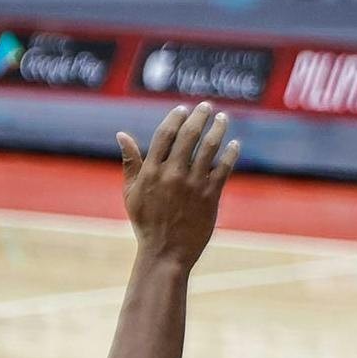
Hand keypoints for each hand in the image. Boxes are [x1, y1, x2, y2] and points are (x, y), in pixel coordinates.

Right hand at [117, 103, 238, 266]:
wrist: (166, 252)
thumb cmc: (147, 222)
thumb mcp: (131, 192)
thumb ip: (130, 162)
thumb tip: (121, 134)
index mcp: (151, 172)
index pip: (165, 135)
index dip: (176, 118)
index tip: (183, 108)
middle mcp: (172, 175)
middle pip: (188, 136)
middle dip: (199, 116)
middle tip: (207, 105)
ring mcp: (193, 185)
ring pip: (209, 148)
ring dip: (218, 129)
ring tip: (223, 118)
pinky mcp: (210, 196)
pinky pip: (224, 168)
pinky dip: (231, 153)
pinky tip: (235, 144)